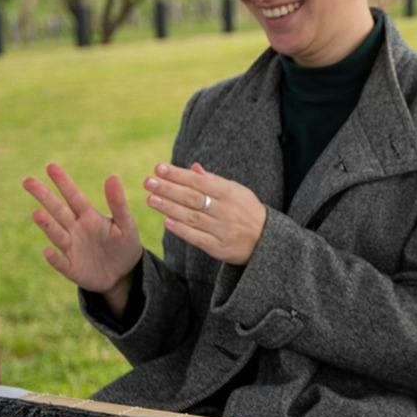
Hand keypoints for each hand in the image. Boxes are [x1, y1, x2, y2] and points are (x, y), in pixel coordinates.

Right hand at [23, 163, 143, 304]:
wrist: (124, 274)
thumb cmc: (124, 244)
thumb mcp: (126, 223)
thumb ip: (118, 203)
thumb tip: (112, 176)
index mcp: (88, 216)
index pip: (73, 196)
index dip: (63, 182)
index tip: (50, 166)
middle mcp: (75, 229)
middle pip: (57, 210)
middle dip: (43, 196)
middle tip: (27, 180)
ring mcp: (71, 248)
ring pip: (57, 234)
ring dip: (47, 225)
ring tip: (37, 213)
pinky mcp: (71, 268)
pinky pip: (61, 262)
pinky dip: (54, 258)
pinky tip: (47, 251)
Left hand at [147, 162, 267, 265]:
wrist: (268, 241)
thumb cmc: (248, 211)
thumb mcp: (237, 192)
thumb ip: (214, 181)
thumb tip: (192, 167)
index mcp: (230, 193)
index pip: (199, 181)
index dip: (178, 174)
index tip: (159, 168)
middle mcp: (226, 211)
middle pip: (192, 198)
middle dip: (168, 189)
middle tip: (148, 182)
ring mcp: (223, 230)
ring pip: (192, 217)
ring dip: (169, 207)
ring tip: (151, 198)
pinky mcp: (219, 248)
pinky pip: (197, 238)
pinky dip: (181, 229)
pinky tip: (166, 221)